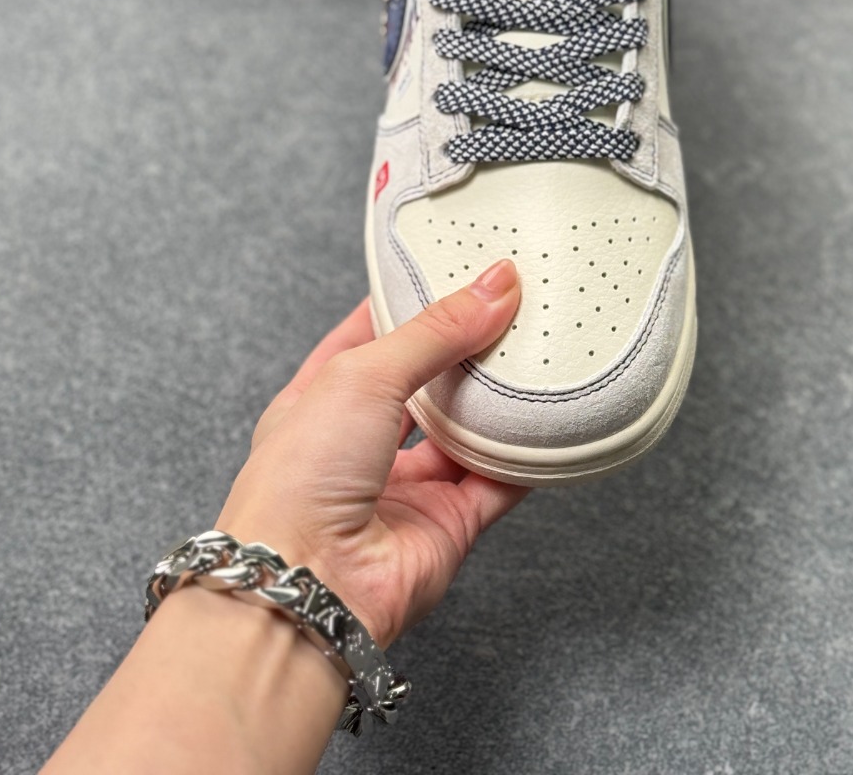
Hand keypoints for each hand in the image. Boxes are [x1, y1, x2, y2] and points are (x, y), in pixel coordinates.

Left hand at [217, 259, 527, 649]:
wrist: (307, 586)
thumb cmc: (299, 480)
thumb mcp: (362, 374)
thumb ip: (435, 330)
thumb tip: (494, 285)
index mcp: (321, 399)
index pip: (368, 336)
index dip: (409, 301)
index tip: (453, 267)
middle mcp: (361, 443)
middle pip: (427, 382)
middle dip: (466, 348)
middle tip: (512, 304)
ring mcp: (405, 487)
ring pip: (467, 430)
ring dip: (500, 397)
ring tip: (540, 345)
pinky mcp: (448, 526)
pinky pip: (500, 481)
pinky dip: (528, 454)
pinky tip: (553, 418)